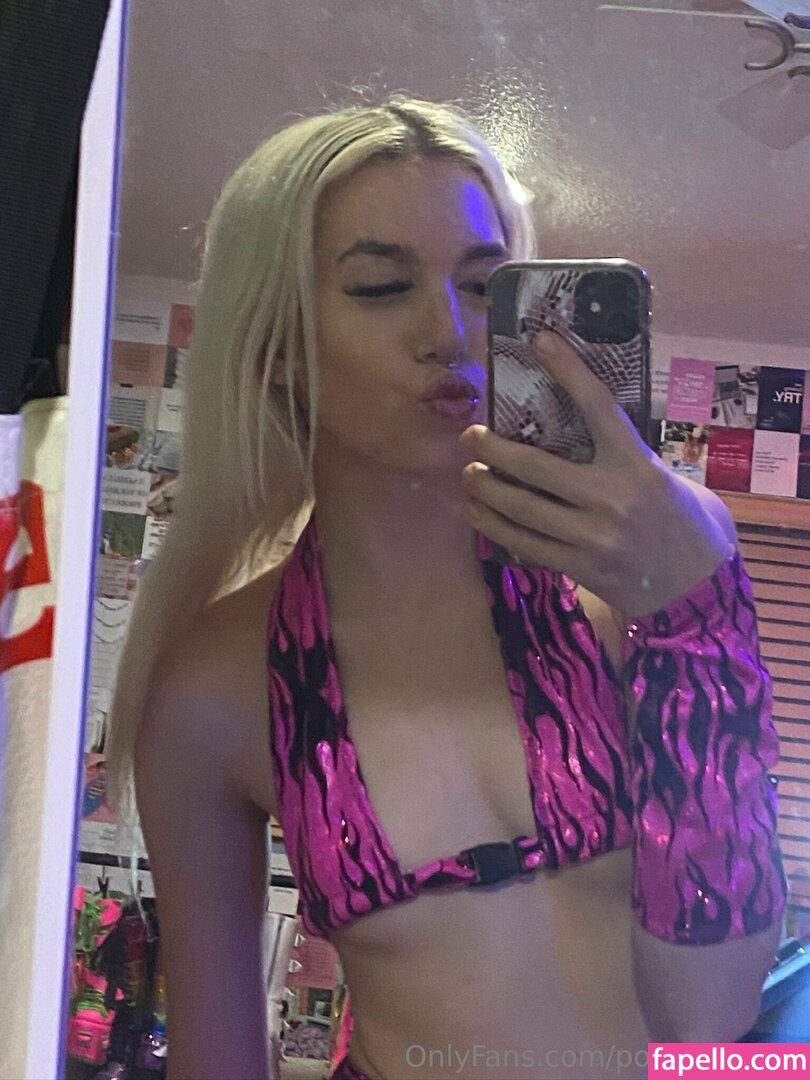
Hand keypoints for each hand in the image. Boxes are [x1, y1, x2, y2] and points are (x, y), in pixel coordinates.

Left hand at [458, 331, 732, 620]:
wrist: (698, 586)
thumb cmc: (683, 521)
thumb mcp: (666, 476)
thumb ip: (626, 455)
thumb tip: (579, 425)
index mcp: (638, 465)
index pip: (599, 407)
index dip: (569, 371)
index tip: (540, 341)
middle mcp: (611, 497)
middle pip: (535, 466)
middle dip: (492, 449)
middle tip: (469, 435)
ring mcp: (591, 535)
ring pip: (520, 507)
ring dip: (485, 488)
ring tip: (469, 474)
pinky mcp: (578, 566)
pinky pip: (523, 543)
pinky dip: (493, 525)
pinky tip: (477, 512)